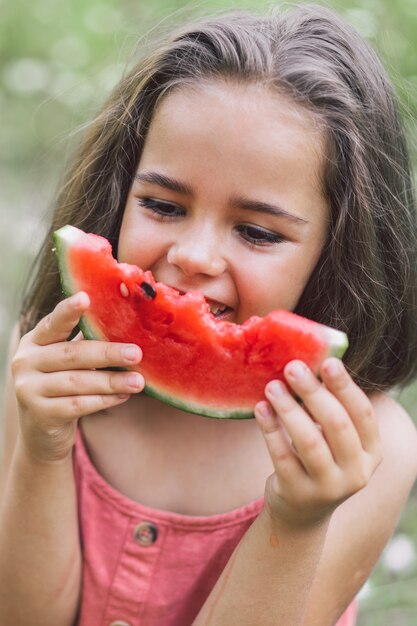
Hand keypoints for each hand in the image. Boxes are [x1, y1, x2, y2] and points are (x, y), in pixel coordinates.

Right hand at [11, 292, 143, 462]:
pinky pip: (78, 405)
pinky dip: (104, 400)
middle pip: (72, 354)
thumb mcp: (68, 362)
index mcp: (35, 341)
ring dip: (112, 381)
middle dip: (108, 353)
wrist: (42, 434)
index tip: (85, 298)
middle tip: (136, 353)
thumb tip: (129, 325)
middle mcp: (26, 361)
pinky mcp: (39, 414)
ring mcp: (28, 389)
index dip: (69, 310)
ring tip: (138, 381)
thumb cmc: (63, 388)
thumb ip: (86, 343)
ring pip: (78, 382)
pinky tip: (123, 397)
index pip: (54, 322)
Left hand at [254, 358, 382, 529]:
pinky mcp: (298, 493)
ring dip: (288, 409)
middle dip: (313, 392)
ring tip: (271, 386)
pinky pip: (282, 455)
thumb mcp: (333, 440)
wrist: (302, 511)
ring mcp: (328, 487)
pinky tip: (260, 408)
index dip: (345, 386)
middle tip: (292, 367)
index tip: (327, 361)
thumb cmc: (319, 460)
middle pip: (336, 424)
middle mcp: (356, 472)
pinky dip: (270, 429)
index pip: (362, 414)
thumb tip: (308, 363)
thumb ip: (330, 408)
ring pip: (309, 442)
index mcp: (371, 451)